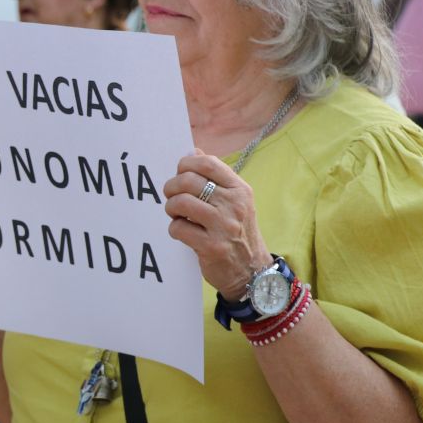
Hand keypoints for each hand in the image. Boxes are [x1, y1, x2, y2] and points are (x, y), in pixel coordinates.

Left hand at [163, 149, 273, 300]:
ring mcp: (224, 226)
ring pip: (180, 203)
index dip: (185, 165)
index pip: (207, 163)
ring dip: (171, 208)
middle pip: (188, 181)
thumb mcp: (235, 201)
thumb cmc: (238, 232)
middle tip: (172, 197)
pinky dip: (174, 229)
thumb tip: (192, 152)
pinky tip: (183, 232)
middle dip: (172, 188)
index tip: (180, 174)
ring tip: (176, 215)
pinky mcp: (212, 246)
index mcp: (240, 189)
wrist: (252, 270)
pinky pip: (178, 228)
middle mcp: (234, 205)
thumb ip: (215, 177)